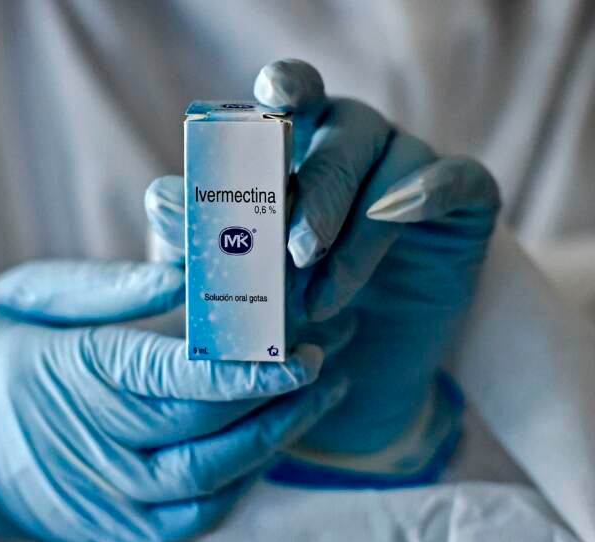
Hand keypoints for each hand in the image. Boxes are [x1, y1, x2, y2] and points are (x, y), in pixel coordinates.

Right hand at [0, 260, 343, 541]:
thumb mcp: (28, 294)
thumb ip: (108, 288)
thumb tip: (186, 275)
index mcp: (70, 376)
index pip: (170, 377)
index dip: (241, 367)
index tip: (298, 348)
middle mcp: (92, 446)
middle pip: (204, 427)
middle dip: (275, 394)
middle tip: (325, 355)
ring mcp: (106, 497)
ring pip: (210, 481)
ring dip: (273, 437)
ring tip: (318, 394)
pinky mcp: (118, 527)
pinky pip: (197, 518)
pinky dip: (243, 480)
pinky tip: (271, 439)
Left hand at [145, 59, 499, 482]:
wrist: (361, 369)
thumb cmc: (288, 313)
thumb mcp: (238, 285)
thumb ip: (202, 241)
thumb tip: (161, 197)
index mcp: (300, 149)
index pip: (293, 99)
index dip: (285, 88)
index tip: (272, 99)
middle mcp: (355, 147)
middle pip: (341, 135)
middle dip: (316, 192)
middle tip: (294, 252)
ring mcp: (410, 169)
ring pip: (392, 165)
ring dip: (355, 232)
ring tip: (321, 301)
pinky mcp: (464, 202)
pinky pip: (459, 179)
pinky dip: (430, 190)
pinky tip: (399, 212)